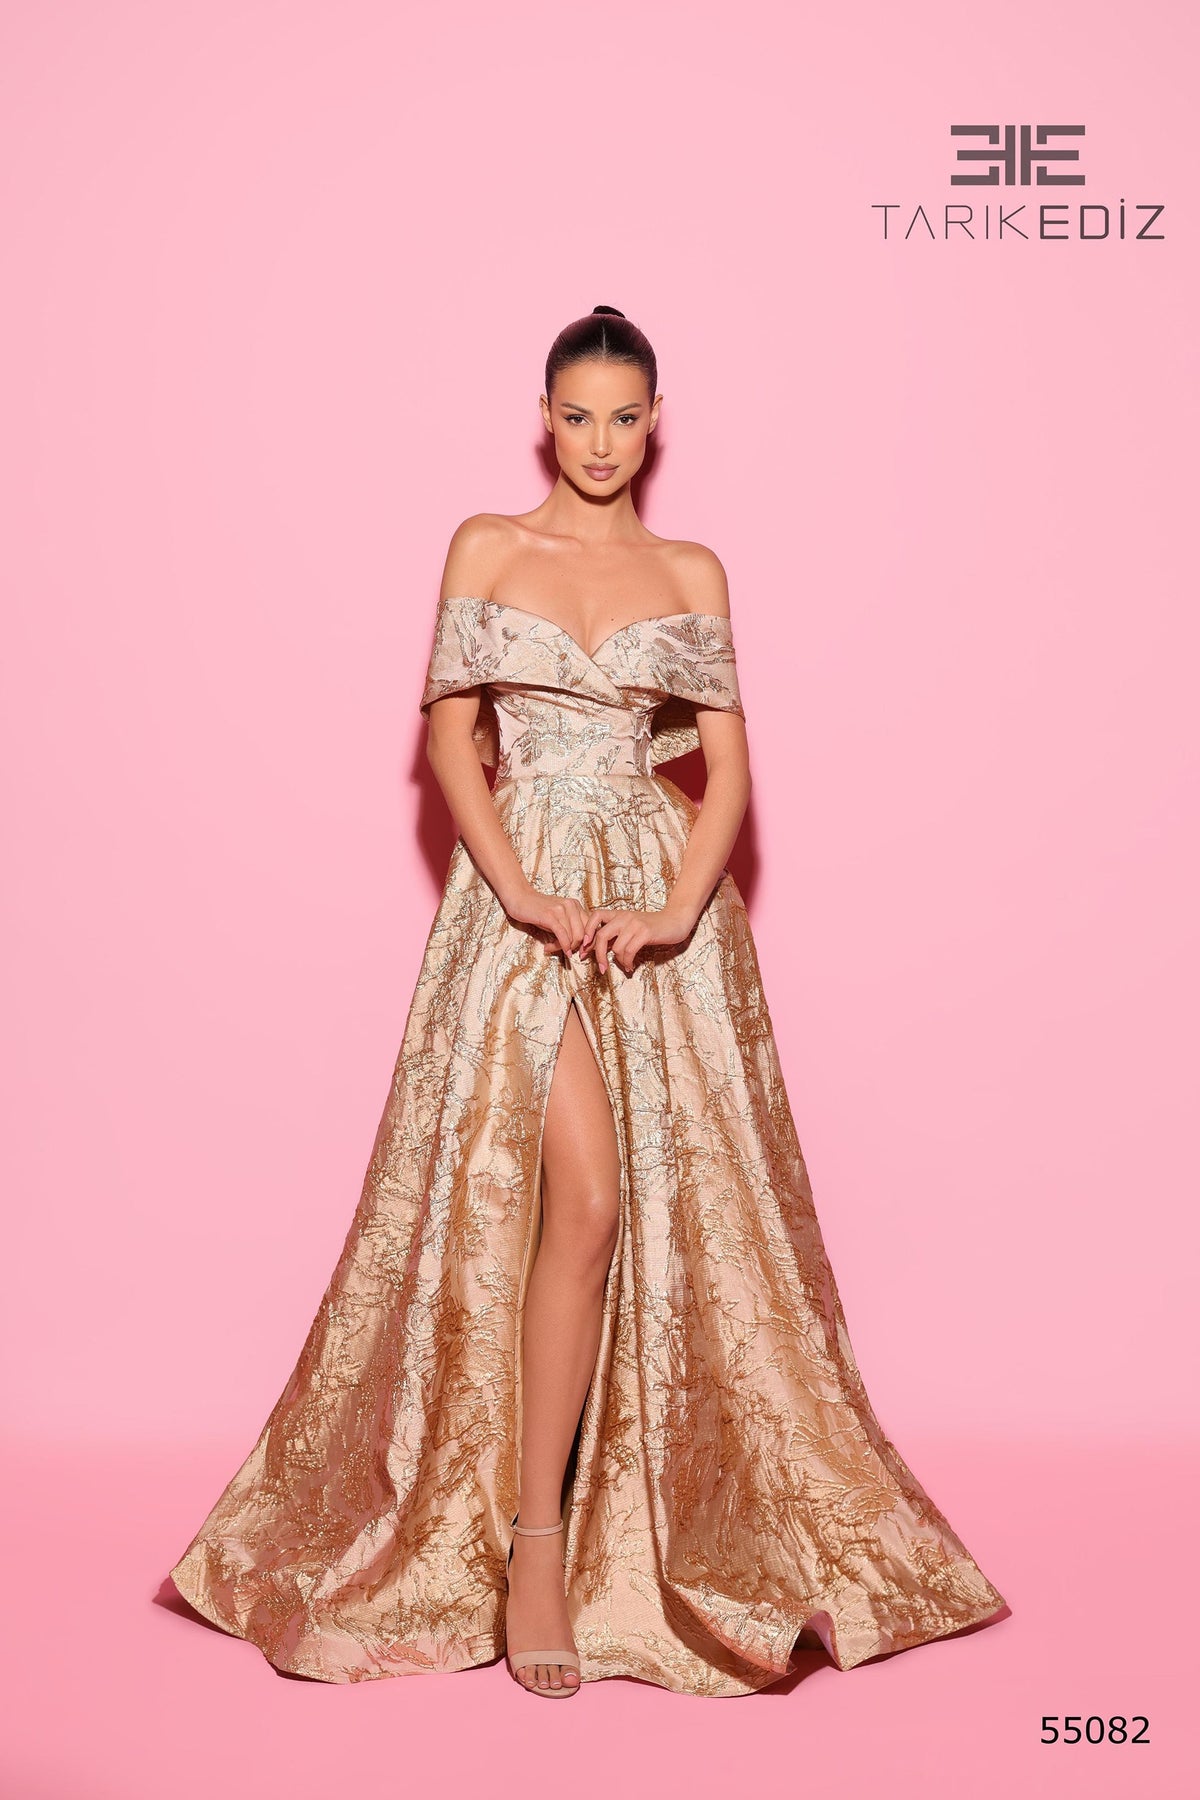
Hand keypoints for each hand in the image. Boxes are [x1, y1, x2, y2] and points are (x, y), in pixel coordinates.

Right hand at [503, 883, 588, 958]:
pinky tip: (550, 948)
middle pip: (583, 935)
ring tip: (550, 948)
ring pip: (572, 937)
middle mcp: (571, 906)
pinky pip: (562, 935)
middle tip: (565, 953)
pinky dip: (560, 946)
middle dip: (575, 948)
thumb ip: (569, 926)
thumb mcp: (558, 916)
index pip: (590, 928)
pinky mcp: (550, 916)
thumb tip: (580, 945)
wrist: (519, 897)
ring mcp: (561, 910)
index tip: (579, 952)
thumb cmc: (538, 910)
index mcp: (576, 905)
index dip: (587, 943)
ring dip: (562, 947)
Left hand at [579, 903, 697, 973]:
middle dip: (598, 955)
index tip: (584, 948)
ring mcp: (634, 924)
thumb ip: (615, 934)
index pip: (595, 915)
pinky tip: (630, 966)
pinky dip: (627, 962)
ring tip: (625, 966)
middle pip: (601, 936)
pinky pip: (629, 951)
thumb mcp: (630, 927)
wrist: (675, 921)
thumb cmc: (652, 927)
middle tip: (601, 968)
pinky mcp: (645, 932)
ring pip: (616, 947)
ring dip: (618, 961)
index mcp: (618, 914)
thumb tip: (596, 949)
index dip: (587, 930)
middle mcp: (624, 917)